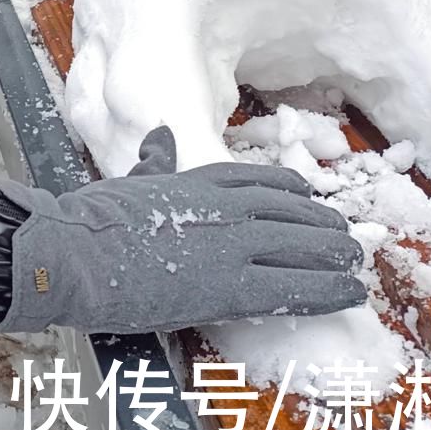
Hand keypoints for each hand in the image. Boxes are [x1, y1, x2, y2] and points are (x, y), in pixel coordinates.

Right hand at [0, 127, 366, 334]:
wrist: (75, 251)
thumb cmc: (92, 219)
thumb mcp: (128, 177)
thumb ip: (155, 160)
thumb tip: (162, 136)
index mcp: (198, 179)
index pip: (260, 180)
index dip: (292, 190)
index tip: (309, 197)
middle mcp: (225, 206)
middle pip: (290, 211)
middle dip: (322, 225)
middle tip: (345, 236)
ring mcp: (231, 244)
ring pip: (301, 246)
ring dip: (333, 255)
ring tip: (355, 263)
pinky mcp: (231, 286)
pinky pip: (293, 287)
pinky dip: (327, 290)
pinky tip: (349, 293)